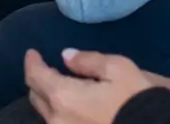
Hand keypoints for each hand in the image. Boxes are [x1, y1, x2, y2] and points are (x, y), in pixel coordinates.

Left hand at [25, 49, 169, 122]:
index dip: (32, 62)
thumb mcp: (117, 69)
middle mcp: (57, 120)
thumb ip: (87, 61)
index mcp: (63, 97)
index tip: (33, 53)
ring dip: (49, 99)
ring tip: (61, 88)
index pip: (35, 76)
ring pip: (47, 115)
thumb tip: (66, 56)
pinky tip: (72, 107)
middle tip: (48, 69)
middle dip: (39, 80)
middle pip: (36, 97)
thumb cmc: (137, 99)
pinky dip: (61, 114)